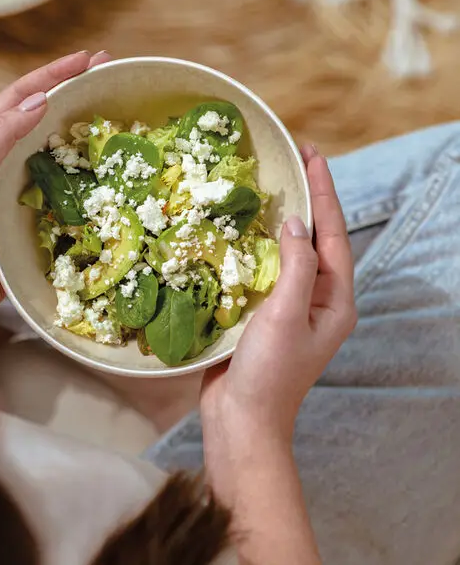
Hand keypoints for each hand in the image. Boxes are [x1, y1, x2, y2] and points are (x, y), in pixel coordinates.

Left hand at [0, 50, 110, 323]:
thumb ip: (1, 136)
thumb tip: (40, 102)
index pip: (20, 96)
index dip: (53, 74)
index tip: (87, 59)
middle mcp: (0, 158)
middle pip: (39, 114)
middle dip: (72, 91)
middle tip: (106, 75)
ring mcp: (16, 185)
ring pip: (52, 147)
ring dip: (79, 128)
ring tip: (110, 117)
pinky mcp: (29, 211)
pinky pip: (59, 183)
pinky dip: (80, 171)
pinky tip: (101, 173)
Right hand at [201, 144, 356, 506]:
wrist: (240, 420)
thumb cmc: (269, 373)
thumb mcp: (287, 315)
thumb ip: (295, 267)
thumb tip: (294, 224)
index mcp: (334, 299)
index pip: (334, 234)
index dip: (324, 192)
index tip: (312, 155)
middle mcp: (317, 299)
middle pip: (316, 238)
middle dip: (307, 199)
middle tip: (292, 161)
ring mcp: (290, 306)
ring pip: (289, 252)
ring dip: (282, 220)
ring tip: (269, 186)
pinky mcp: (264, 313)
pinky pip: (265, 269)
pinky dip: (257, 246)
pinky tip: (241, 230)